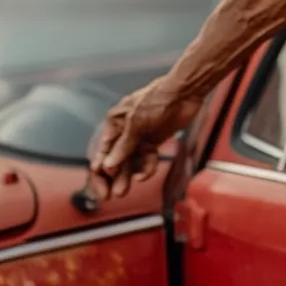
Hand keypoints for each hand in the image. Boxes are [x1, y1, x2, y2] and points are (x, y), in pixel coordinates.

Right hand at [88, 81, 202, 198]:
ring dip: (128, 175)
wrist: (185, 92)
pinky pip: (146, 159)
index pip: (102, 152)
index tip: (102, 190)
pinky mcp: (153, 140)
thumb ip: (124, 145)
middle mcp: (124, 131)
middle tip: (116, 193)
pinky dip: (145, 167)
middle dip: (115, 177)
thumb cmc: (157, 99)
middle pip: (115, 160)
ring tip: (125, 190)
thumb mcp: (137, 122)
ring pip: (131, 161)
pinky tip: (143, 173)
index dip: (100, 172)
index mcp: (114, 123)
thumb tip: (109, 166)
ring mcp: (140, 136)